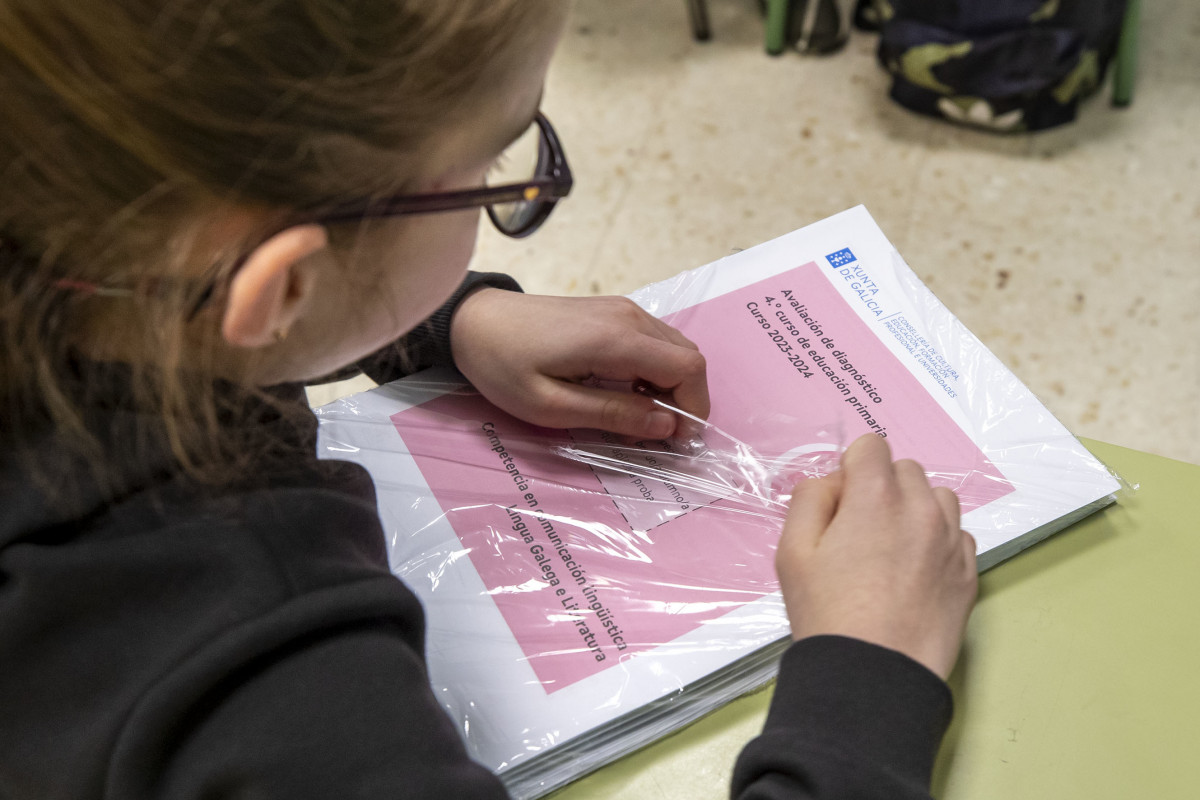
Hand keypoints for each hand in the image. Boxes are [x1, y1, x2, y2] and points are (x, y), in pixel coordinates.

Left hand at [449, 289, 709, 438]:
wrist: (473, 321)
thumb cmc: (503, 366)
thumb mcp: (551, 406)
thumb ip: (613, 415)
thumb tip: (667, 425)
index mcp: (617, 340)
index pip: (688, 368)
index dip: (693, 408)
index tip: (675, 441)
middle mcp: (629, 318)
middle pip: (688, 357)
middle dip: (685, 401)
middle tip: (656, 436)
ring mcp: (623, 310)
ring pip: (674, 349)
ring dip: (670, 387)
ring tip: (639, 419)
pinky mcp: (613, 312)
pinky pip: (654, 342)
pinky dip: (655, 371)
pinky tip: (627, 394)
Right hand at [776, 434, 977, 679]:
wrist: (874, 674)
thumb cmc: (827, 615)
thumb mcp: (792, 551)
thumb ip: (808, 499)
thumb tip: (832, 484)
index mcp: (877, 496)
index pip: (871, 446)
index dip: (851, 470)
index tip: (841, 503)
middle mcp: (922, 509)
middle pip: (905, 470)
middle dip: (881, 488)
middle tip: (859, 532)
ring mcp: (951, 540)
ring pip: (937, 499)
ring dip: (914, 510)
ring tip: (891, 550)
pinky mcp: (969, 572)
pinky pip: (957, 535)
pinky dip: (937, 542)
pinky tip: (913, 573)